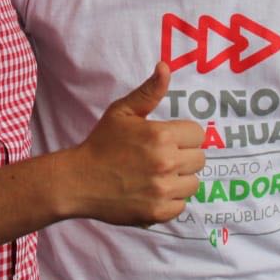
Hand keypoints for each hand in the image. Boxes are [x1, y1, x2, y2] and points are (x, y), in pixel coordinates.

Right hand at [66, 62, 204, 225]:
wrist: (79, 180)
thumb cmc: (101, 143)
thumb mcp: (122, 111)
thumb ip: (149, 91)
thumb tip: (165, 67)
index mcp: (161, 135)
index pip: (198, 134)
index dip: (184, 135)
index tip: (168, 139)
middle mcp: (166, 162)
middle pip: (199, 159)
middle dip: (184, 156)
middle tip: (161, 157)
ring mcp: (163, 189)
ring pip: (193, 183)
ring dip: (180, 179)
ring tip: (158, 175)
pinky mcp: (158, 212)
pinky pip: (181, 205)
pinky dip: (170, 200)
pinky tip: (153, 191)